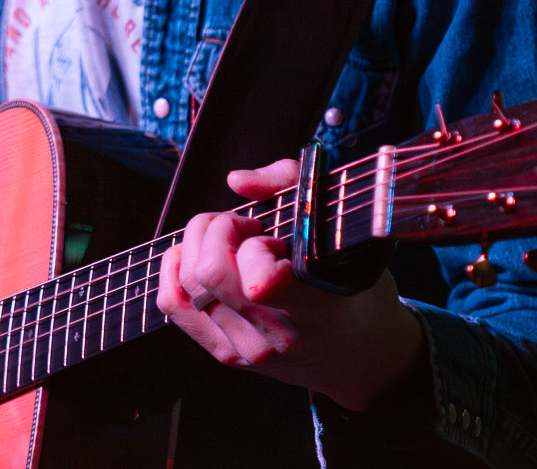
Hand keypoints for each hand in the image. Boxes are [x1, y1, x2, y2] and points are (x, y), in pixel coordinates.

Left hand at [155, 161, 425, 410]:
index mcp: (315, 306)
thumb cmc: (357, 288)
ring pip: (187, 285)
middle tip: (243, 226)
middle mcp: (277, 334)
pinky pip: (175, 307)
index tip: (269, 232)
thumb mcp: (341, 231)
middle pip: (209, 273)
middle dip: (217, 230)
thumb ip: (292, 185)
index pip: (259, 281)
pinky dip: (173, 270)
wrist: (363, 355)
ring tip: (225, 240)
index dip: (253, 244)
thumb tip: (237, 181)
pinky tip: (190, 254)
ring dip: (196, 245)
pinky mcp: (228, 355)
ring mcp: (249, 349)